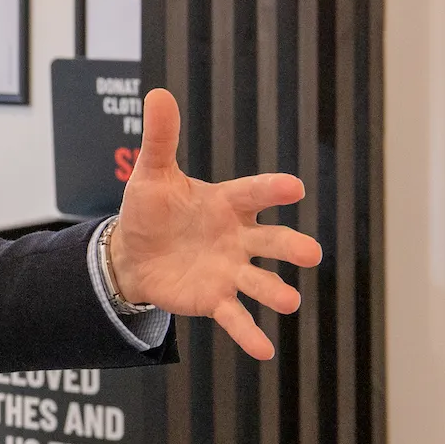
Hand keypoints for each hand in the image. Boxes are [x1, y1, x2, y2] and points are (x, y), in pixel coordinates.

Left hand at [108, 89, 322, 359]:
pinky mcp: (216, 298)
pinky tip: (265, 351)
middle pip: (272, 241)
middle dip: (291, 247)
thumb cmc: (151, 210)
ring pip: (260, 282)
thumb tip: (158, 92)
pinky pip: (237, 317)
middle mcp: (238, 238)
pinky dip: (250, 333)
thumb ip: (161, 139)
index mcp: (227, 204)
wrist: (133, 253)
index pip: (254, 193)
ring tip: (290, 302)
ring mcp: (230, 270)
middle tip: (311, 253)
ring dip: (276, 292)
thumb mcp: (152, 175)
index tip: (293, 187)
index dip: (272, 189)